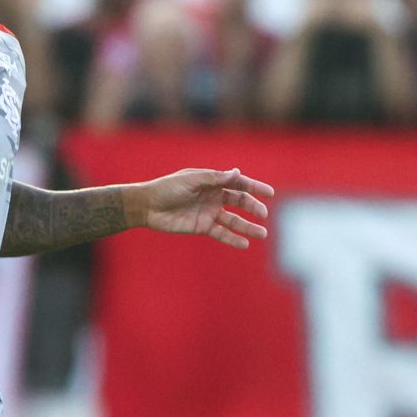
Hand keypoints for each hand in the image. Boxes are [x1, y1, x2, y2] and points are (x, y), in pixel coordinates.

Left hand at [133, 167, 273, 248]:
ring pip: (233, 220)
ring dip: (248, 227)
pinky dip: (233, 239)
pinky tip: (244, 244)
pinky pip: (221, 233)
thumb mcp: (192, 180)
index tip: (269, 193)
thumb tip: (238, 172)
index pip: (238, 183)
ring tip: (262, 234)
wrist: (147, 206)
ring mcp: (209, 212)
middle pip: (239, 202)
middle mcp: (213, 196)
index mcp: (212, 181)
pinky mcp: (202, 227)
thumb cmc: (168, 188)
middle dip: (253, 207)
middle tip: (264, 214)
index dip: (254, 187)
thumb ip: (215, 178)